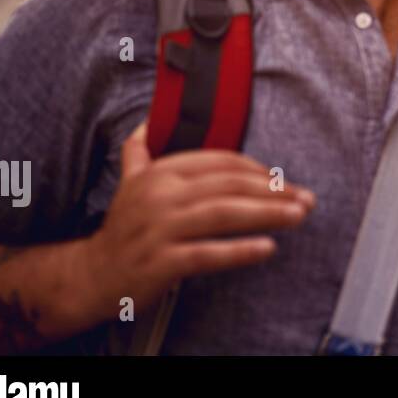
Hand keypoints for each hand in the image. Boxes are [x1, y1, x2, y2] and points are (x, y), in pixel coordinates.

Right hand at [80, 123, 314, 317]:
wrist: (91, 275)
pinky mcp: (161, 263)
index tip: (284, 180)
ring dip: (268, 214)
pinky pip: (208, 254)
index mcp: (160, 173)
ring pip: (224, 215)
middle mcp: (160, 196)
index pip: (221, 161)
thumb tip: (147, 122)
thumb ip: (140, 151)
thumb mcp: (129, 183)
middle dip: (274, 189)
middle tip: (306, 197)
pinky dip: (240, 251)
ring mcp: (159, 230)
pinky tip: (267, 248)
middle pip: (230, 185)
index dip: (259, 170)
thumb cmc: (123, 228)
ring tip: (298, 215)